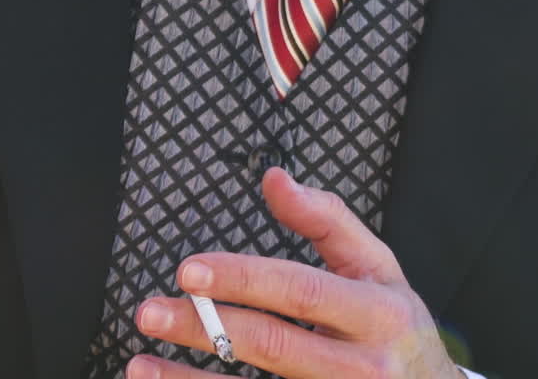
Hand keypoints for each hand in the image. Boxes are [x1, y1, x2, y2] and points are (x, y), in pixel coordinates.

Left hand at [129, 168, 460, 378]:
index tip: (189, 270)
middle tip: (150, 311)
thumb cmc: (396, 325)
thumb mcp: (377, 264)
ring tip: (141, 363)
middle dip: (205, 326)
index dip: (243, 280)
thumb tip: (274, 177)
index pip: (300, 291)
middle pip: (272, 345)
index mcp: (376, 313)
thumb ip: (326, 218)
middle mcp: (362, 368)